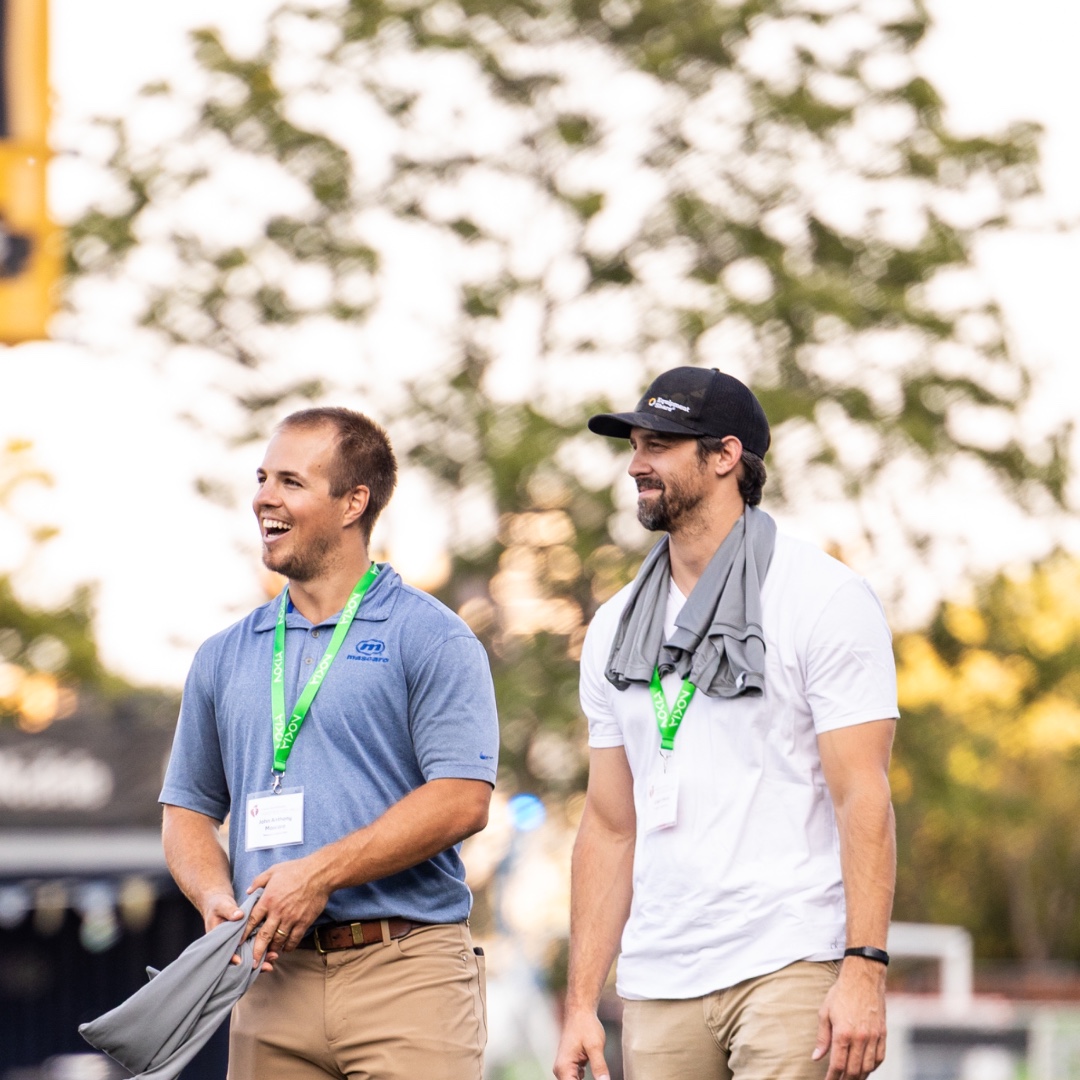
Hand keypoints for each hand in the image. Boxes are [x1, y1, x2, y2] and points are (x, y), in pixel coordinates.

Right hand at [199, 890, 278, 971]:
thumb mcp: (221, 906)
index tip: (240, 961)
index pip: (225, 952)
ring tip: (274, 958)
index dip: (232, 957)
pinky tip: (273, 952)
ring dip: (260, 958)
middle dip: (252, 963)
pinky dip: (262, 950)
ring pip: (248, 955)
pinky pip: (253, 947)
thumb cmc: (218, 906)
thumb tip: (239, 915)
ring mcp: (237, 944)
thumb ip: (229, 911)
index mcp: (218, 940)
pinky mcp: (244, 940)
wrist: (219, 905)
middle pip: (239, 958)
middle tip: (268, 966)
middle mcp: (228, 945)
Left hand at [245, 855, 329, 967]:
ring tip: (269, 955)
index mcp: (268, 900)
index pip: (252, 921)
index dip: (244, 934)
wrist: (319, 874)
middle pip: (263, 936)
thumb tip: (248, 892)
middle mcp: (278, 912)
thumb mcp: (273, 870)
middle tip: (252, 963)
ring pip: (278, 940)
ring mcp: (291, 918)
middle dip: (257, 951)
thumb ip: (258, 881)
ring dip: (273, 949)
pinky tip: (286, 948)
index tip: (238, 943)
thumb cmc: (296, 870)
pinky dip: (289, 946)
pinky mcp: (304, 922)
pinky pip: (294, 939)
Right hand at [553, 1008, 609, 1079]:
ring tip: (601, 1077)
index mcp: (564, 1068)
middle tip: (602, 1077)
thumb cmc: (586, 1025)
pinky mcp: (570, 1066)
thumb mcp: (596, 1047)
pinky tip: (598, 1078)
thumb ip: (600, 1068)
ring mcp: (564, 1069)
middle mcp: (560, 1070)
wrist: (580, 1011)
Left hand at [813, 958, 886, 1079]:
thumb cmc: (841, 993)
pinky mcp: (883, 1034)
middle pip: (854, 1070)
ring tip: (851, 1079)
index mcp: (843, 1032)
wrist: (863, 977)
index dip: (832, 1077)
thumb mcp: (825, 1012)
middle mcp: (860, 1037)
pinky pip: (880, 1058)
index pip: (838, 1064)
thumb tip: (816, 1057)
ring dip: (859, 1077)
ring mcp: (874, 1037)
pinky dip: (872, 1067)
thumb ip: (822, 1038)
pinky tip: (865, 1069)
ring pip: (868, 1067)